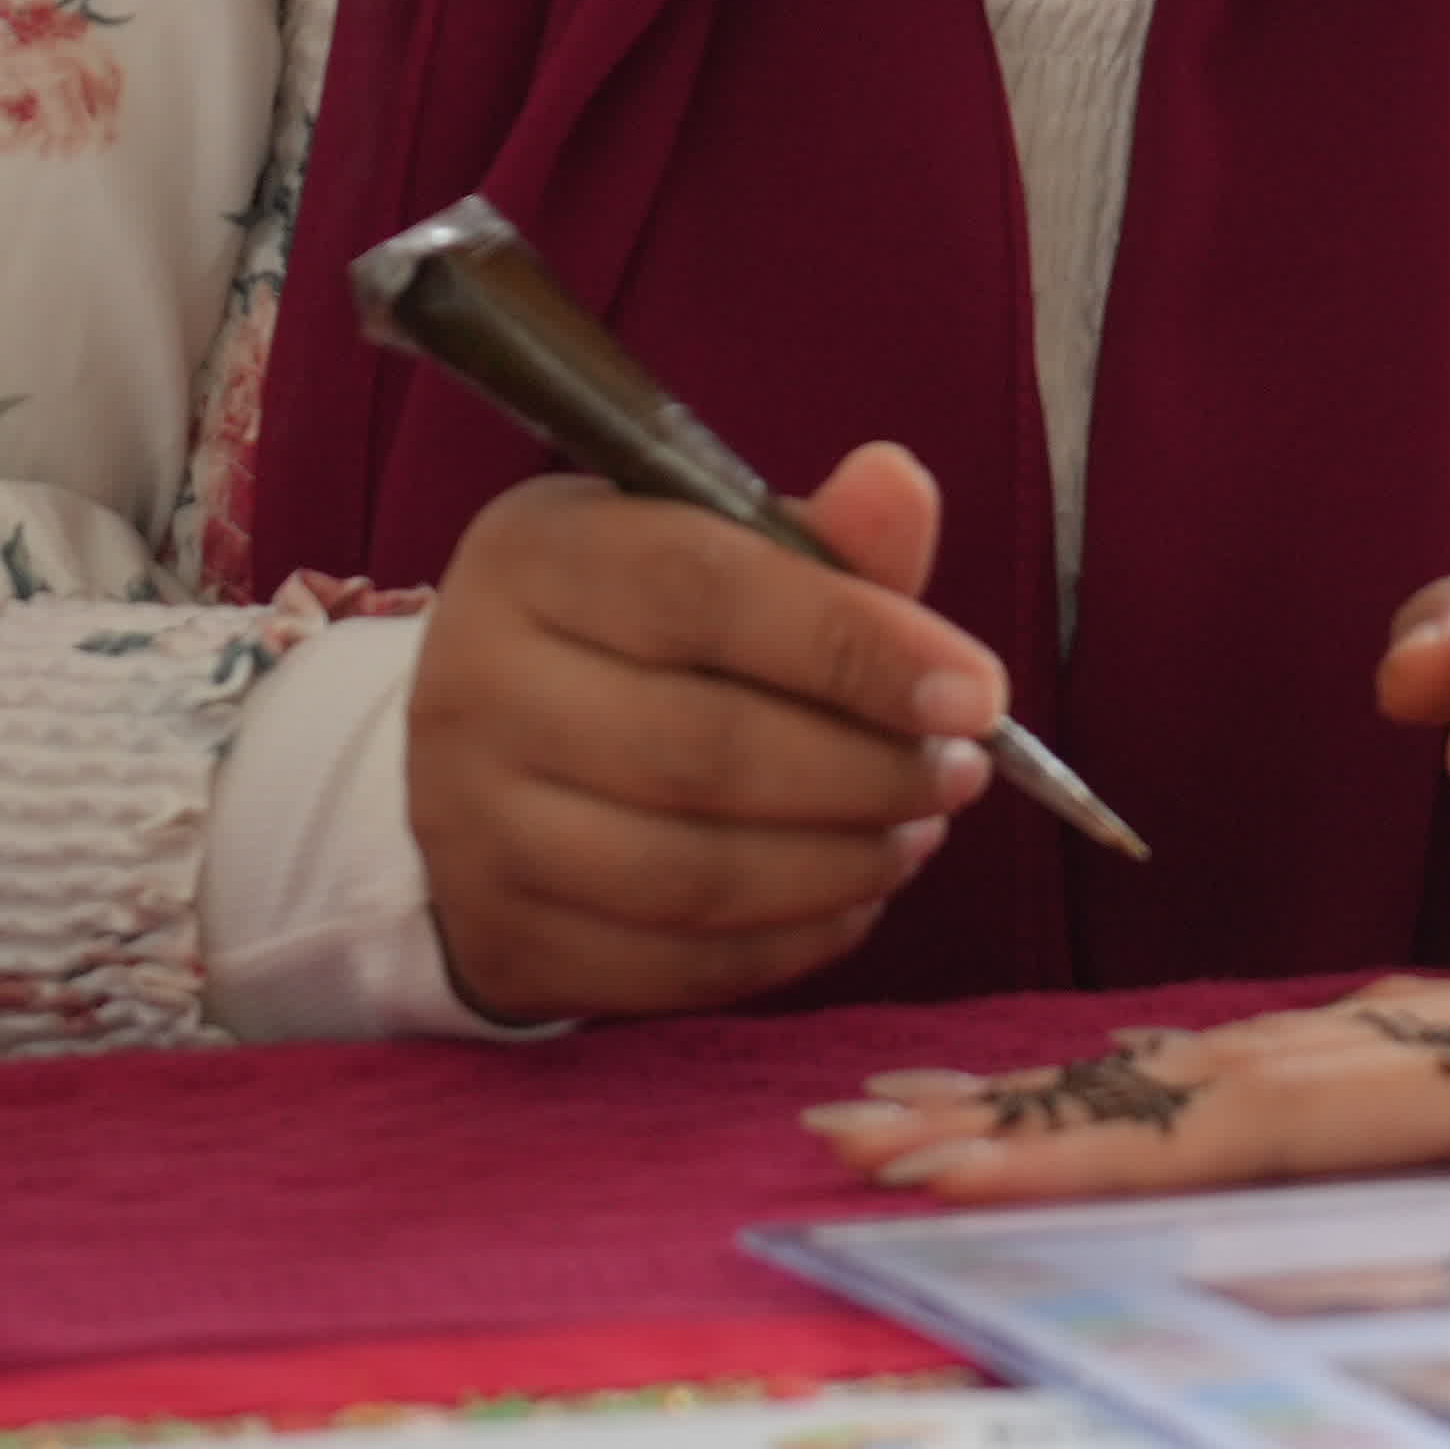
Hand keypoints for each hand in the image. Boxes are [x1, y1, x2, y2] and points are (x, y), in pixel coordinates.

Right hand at [406, 448, 1004, 1023]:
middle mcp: (476, 685)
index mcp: (536, 556)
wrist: (487, 752)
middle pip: (704, 749)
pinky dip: (788, 943)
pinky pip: (671, 965)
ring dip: (839, 864)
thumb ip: (821, 536)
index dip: (857, 647)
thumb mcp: (713, 551)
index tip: (979, 693)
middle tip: (961, 771)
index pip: (704, 594)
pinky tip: (851, 899)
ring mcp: (470, 825)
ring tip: (917, 833)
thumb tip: (900, 484)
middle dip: (867, 771)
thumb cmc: (638, 634)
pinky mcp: (501, 935)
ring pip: (691, 873)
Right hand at [802, 775, 1449, 1205]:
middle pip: (1267, 1068)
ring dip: (1138, 1097)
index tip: (956, 1151)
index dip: (1133, 1136)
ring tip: (972, 1112)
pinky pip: (1398, 1065)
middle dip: (1064, 1110)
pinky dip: (1278, 1090)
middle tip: (868, 1127)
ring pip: (1314, 1059)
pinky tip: (1220, 1112)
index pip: (1319, 1093)